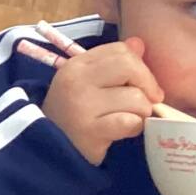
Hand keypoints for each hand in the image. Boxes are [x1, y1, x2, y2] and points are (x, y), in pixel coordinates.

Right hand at [42, 35, 167, 164]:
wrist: (48, 149)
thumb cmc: (72, 114)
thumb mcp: (86, 82)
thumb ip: (112, 63)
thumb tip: (138, 44)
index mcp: (76, 65)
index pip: (121, 50)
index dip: (139, 66)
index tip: (141, 84)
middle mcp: (76, 81)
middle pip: (130, 67)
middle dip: (147, 85)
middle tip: (147, 102)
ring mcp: (82, 106)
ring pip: (136, 98)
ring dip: (141, 112)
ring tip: (128, 119)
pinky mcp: (90, 131)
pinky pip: (130, 122)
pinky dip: (134, 128)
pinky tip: (123, 132)